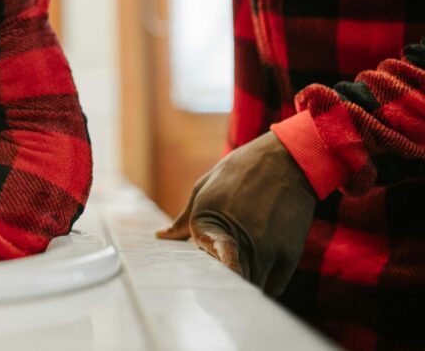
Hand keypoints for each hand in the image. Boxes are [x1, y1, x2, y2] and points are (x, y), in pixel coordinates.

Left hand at [156, 131, 316, 296]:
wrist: (287, 160)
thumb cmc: (242, 171)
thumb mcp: (205, 187)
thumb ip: (185, 219)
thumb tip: (161, 236)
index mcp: (205, 219)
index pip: (198, 262)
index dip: (200, 273)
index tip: (200, 275)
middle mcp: (236, 238)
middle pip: (225, 281)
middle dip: (221, 283)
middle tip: (218, 282)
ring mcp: (264, 249)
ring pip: (250, 287)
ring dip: (244, 286)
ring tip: (239, 279)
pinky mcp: (288, 255)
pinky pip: (273, 288)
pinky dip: (264, 286)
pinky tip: (257, 276)